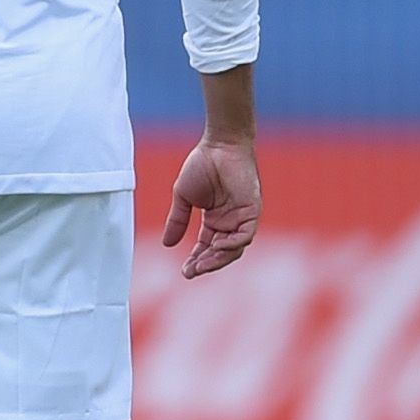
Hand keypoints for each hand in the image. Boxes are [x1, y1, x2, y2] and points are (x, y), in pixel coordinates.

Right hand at [163, 133, 259, 278]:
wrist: (219, 146)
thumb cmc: (202, 166)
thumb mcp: (183, 198)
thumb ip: (177, 221)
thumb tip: (167, 244)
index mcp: (215, 219)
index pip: (207, 246)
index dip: (196, 259)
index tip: (184, 271)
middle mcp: (230, 222)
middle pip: (221, 251)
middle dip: (206, 264)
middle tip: (190, 272)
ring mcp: (242, 218)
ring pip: (234, 248)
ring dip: (218, 259)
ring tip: (200, 266)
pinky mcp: (252, 211)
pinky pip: (245, 235)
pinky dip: (232, 244)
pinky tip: (216, 248)